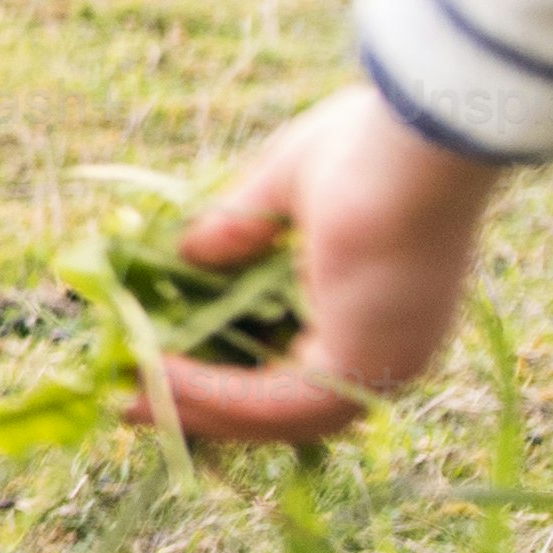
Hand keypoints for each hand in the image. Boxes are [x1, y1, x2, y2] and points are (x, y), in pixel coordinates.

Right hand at [150, 85, 508, 448]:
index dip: (226, 373)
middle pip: (282, 408)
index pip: (299, 366)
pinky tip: (155, 372)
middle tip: (130, 397)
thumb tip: (187, 252)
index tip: (160, 362)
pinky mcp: (360, 365)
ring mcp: (380, 365)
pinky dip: (208, 393)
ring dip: (195, 408)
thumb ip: (239, 226)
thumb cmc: (375, 147)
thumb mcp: (286, 188)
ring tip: (127, 395)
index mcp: (384, 312)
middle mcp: (391, 354)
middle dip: (201, 407)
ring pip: (274, 415)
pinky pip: (270, 400)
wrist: (425, 138)